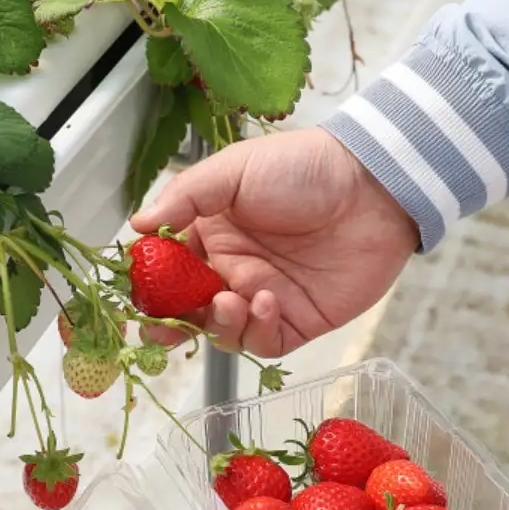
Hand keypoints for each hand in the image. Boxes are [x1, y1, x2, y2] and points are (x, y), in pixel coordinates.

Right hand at [129, 128, 418, 357]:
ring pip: (222, 332)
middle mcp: (232, 270)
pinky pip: (263, 341)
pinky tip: (265, 302)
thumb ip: (185, 198)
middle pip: (187, 310)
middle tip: (162, 327)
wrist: (373, 186)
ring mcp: (262, 297)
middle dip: (170, 323)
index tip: (136, 293)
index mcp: (211, 235)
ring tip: (229, 300)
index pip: (167, 270)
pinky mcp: (297, 321)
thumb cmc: (305, 168)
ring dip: (216, 325)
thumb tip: (137, 225)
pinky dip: (256, 330)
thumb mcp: (234, 170)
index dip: (149, 285)